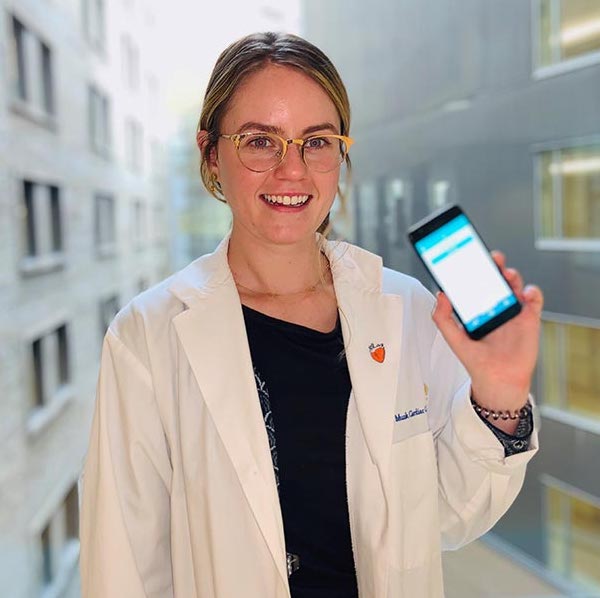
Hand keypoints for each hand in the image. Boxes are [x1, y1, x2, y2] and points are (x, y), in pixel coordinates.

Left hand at [431, 252, 543, 429]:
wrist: (497, 380)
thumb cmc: (476, 360)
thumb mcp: (453, 339)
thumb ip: (443, 318)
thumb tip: (441, 294)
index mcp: (476, 306)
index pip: (474, 281)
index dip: (472, 267)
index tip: (467, 255)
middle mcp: (494, 305)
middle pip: (495, 278)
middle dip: (494, 264)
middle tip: (491, 257)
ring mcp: (512, 310)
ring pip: (514, 285)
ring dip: (512, 275)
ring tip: (506, 273)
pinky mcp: (529, 318)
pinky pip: (534, 300)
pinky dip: (532, 292)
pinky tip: (526, 293)